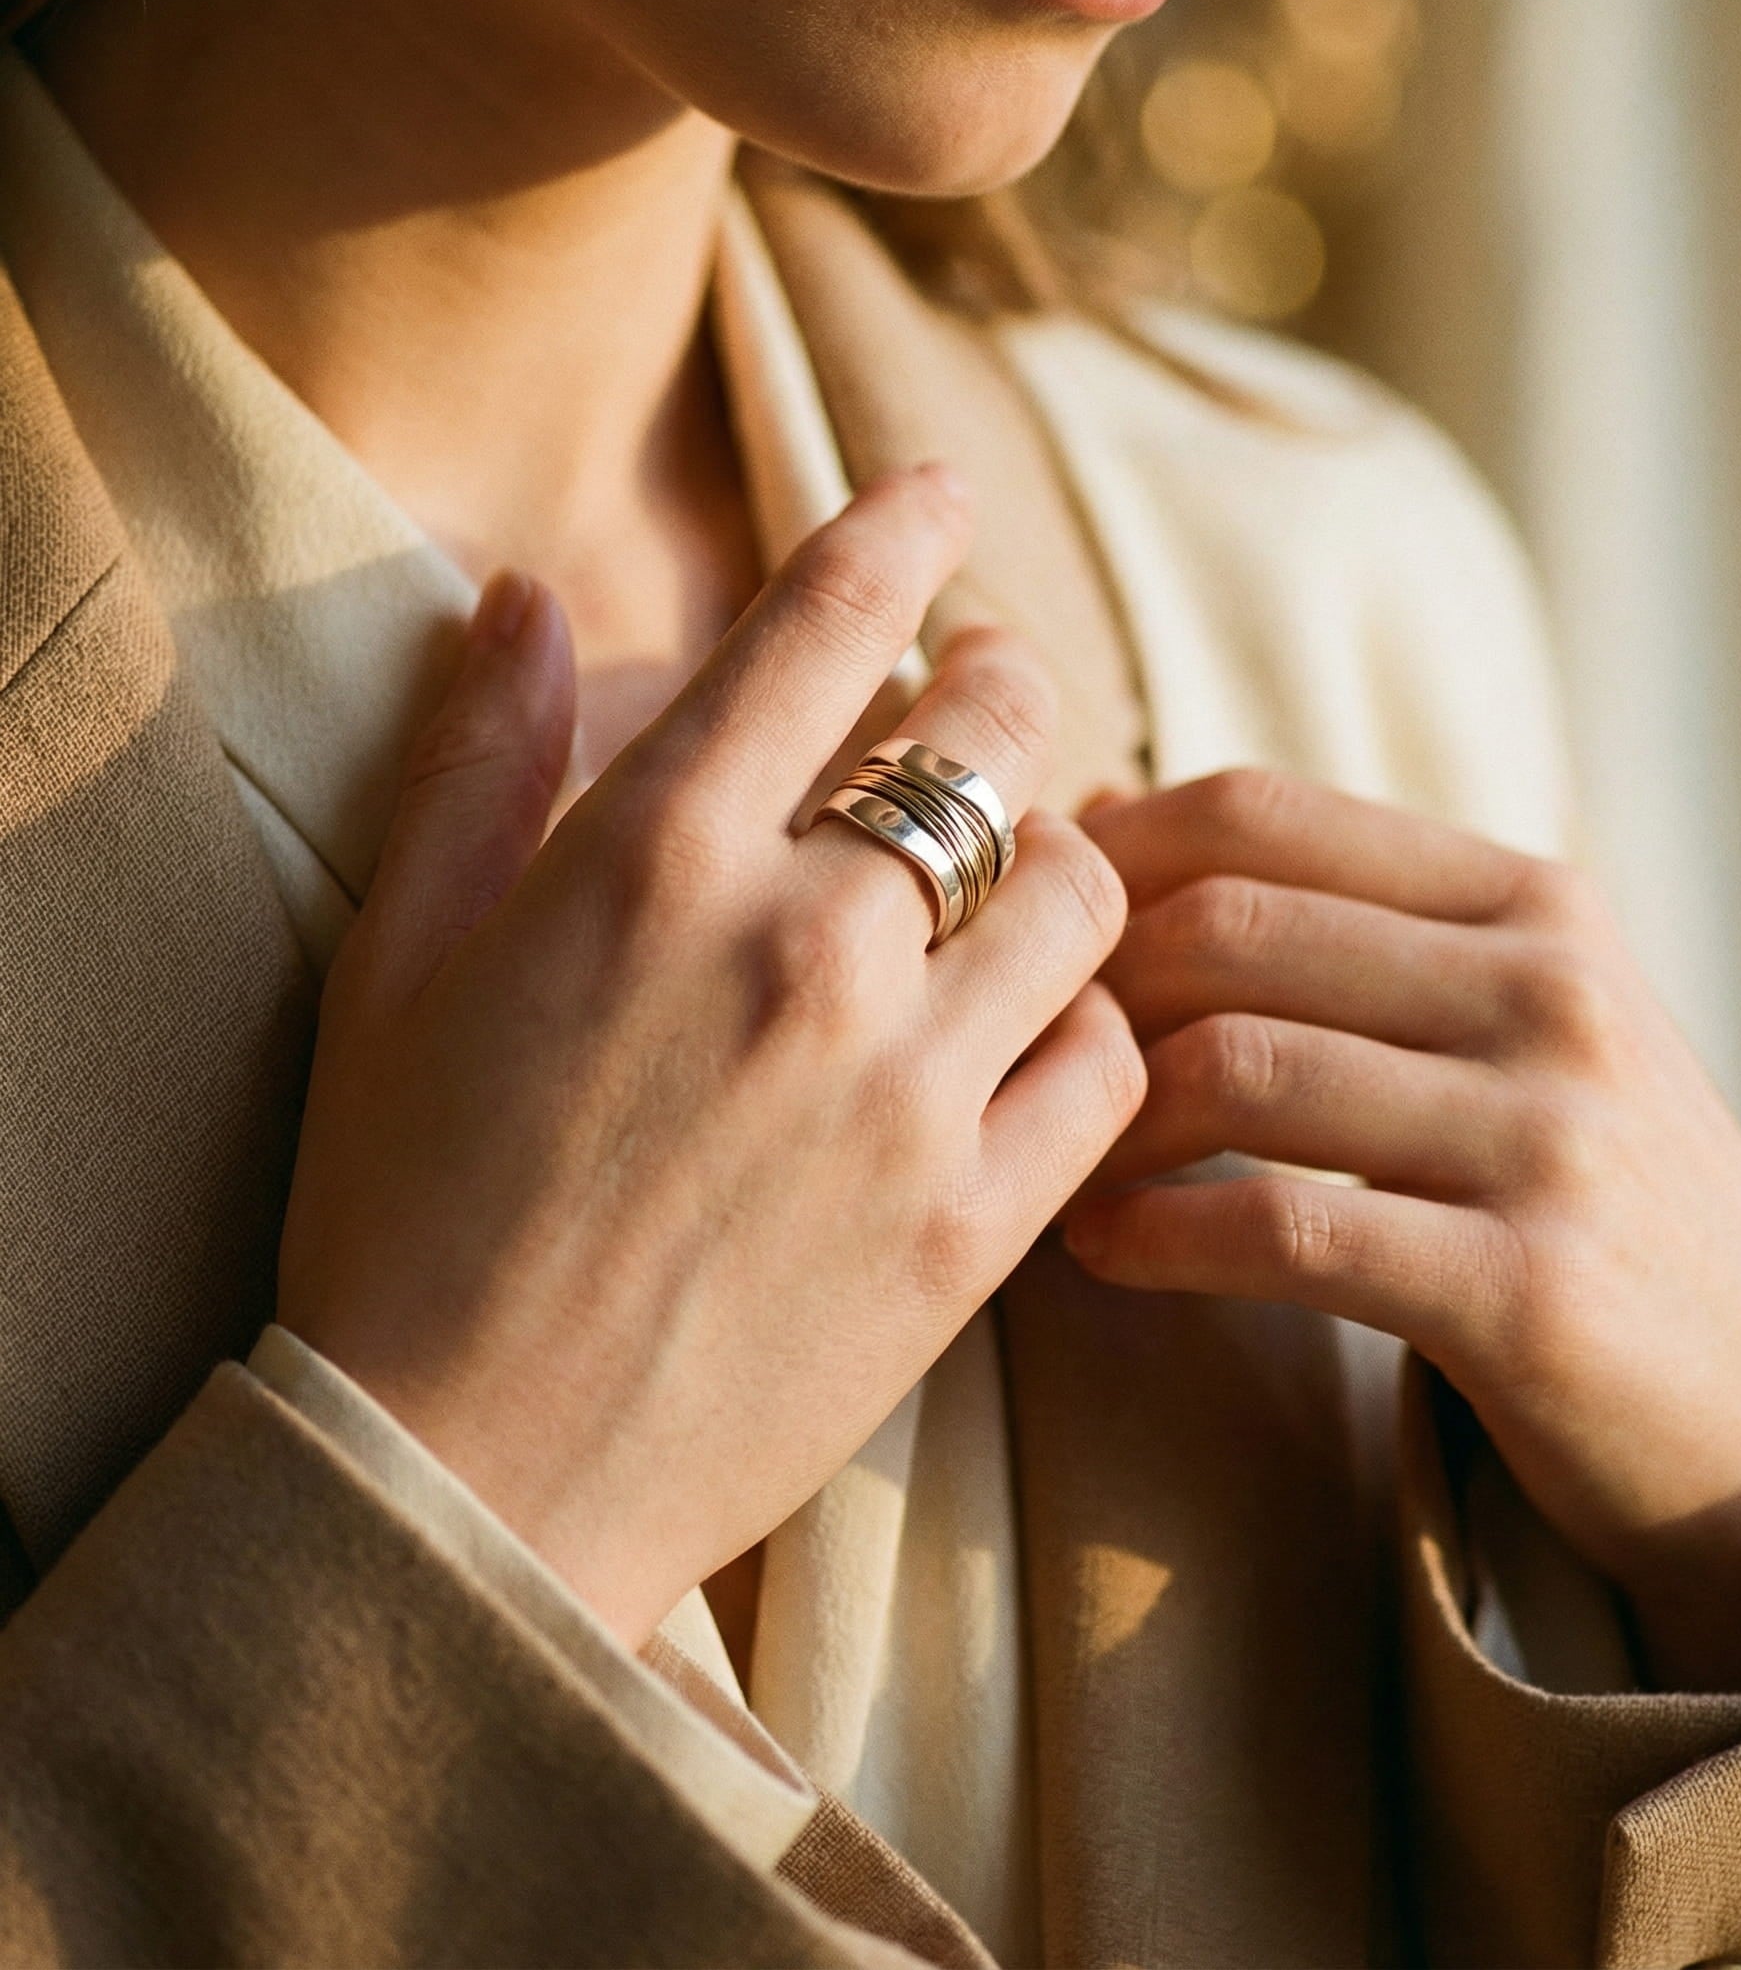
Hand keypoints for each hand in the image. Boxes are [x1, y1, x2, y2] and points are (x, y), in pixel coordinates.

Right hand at [279, 466, 1142, 1647]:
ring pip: (1083, 895)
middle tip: (992, 698)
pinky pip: (1107, 1067)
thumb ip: (475, 759)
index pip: (825, 625)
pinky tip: (1039, 1033)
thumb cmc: (402, 1210)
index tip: (942, 496)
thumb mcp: (396, 962)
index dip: (902, 533)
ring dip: (1066, 858)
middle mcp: (801, 947)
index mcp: (654, 858)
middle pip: (994, 735)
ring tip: (1024, 876)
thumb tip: (522, 593)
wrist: (468, 1481)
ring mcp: (903, 1092)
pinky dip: (1094, 1027)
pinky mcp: (970, 1228)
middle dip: (1006, 685)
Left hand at [1067, 769, 1740, 1693]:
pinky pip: (1284, 1229)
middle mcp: (1547, 989)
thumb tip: (1098, 818)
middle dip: (1090, 989)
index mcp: (1529, 900)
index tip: (1027, 923)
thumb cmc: (1585, 1184)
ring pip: (1240, 1069)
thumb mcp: (1503, 1013)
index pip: (1262, 814)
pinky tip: (1102, 1248)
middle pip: (1231, 929)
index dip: (1110, 854)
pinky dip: (1158, 1235)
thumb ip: (1331, 917)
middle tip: (1017, 1053)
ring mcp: (1547, 1132)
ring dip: (1102, 1120)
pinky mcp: (1526, 1287)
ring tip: (1051, 1163)